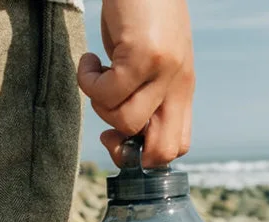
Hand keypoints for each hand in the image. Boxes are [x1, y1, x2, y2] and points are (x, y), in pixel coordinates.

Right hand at [77, 0, 194, 167]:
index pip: (177, 147)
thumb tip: (124, 131)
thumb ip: (145, 94)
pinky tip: (88, 61)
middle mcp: (178, 85)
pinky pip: (106, 91)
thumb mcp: (150, 62)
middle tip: (105, 133)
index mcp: (181, 90)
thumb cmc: (141, 13)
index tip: (119, 139)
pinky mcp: (143, 54)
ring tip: (96, 75)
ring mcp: (164, 70)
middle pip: (163, 150)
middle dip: (127, 152)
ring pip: (126, 121)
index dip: (146, 159)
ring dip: (99, 105)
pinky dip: (87, 81)